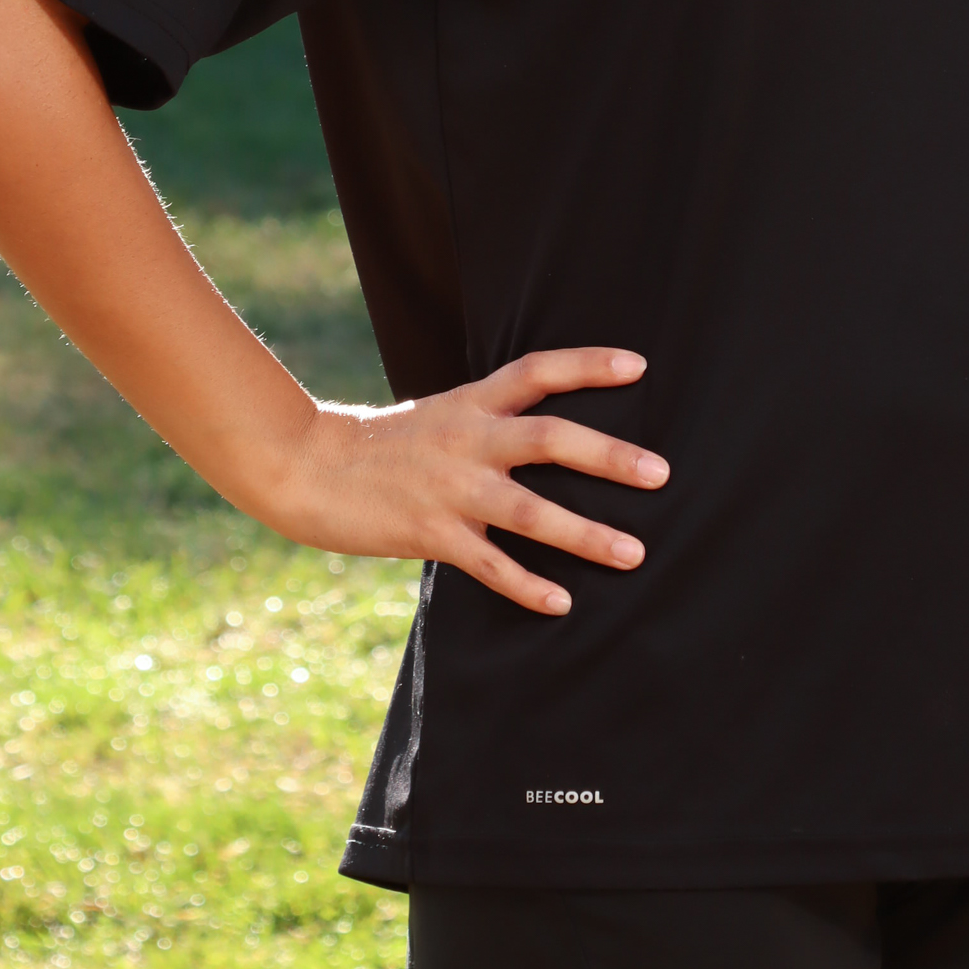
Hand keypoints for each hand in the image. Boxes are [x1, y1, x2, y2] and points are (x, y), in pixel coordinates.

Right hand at [261, 348, 667, 614]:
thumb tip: (543, 436)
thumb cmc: (381, 446)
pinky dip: (527, 585)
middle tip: (660, 473)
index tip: (639, 366)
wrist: (307, 467)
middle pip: (548, 439)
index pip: (538, 371)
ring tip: (633, 553)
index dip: (588, 365)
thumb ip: (487, 421)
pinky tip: (561, 603)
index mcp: (471, 403)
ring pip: (530, 510)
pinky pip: (490, 564)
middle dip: (608, 456)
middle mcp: (468, 439)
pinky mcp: (431, 533)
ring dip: (585, 533)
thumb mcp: (439, 416)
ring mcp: (450, 488)